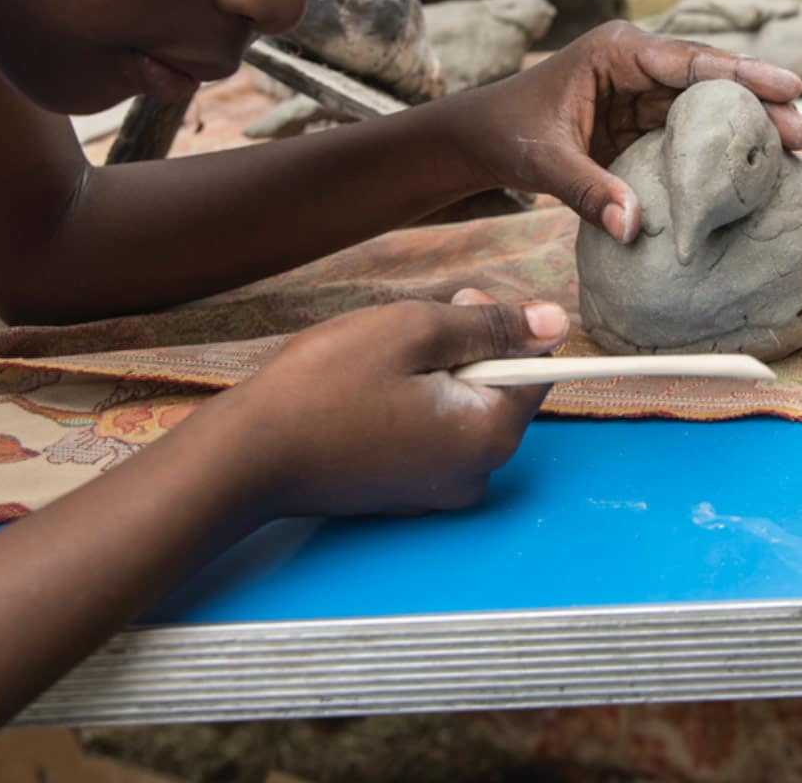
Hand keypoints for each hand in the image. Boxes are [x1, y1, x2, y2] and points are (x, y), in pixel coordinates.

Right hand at [216, 292, 564, 518]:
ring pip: (462, 410)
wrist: (248, 455)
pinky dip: (411, 407)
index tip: (455, 306)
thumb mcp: (415, 330)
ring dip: (434, 376)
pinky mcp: (406, 495)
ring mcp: (438, 492)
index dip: (504, 327)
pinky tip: (366, 396)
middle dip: (466, 351)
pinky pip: (431, 436)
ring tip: (379, 365)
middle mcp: (475, 475)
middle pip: (500, 391)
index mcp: (489, 436)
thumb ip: (492, 326)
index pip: (538, 370)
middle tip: (408, 331)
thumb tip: (553, 324)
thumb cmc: (325, 385)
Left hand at [450, 22, 801, 242]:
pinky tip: (752, 167)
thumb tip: (634, 228)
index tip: (788, 85)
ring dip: (746, 125)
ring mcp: (641, 91)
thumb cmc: (507, 134)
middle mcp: (636, 63)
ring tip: (794, 149)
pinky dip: (718, 147)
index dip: (742, 73)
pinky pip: (688, 130)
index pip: (689, 60)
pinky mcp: (640, 120)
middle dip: (759, 101)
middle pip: (709, 80)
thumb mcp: (544, 162)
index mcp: (616, 51)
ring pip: (705, 105)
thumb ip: (588, 190)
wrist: (479, 139)